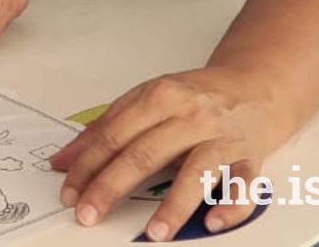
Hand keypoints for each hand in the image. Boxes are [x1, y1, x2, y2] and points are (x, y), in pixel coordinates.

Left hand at [49, 66, 295, 241]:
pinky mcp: (250, 157)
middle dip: (111, 187)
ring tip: (154, 232)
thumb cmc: (195, 96)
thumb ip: (105, 128)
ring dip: (174, 205)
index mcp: (158, 97)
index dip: (87, 166)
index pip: (113, 136)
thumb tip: (63, 161)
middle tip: (89, 215)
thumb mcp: (146, 99)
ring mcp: (221, 137)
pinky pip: (242, 185)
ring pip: (195, 171)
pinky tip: (212, 222)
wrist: (255, 85)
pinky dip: (230, 205)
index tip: (70, 193)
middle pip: (144, 153)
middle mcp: (189, 115)